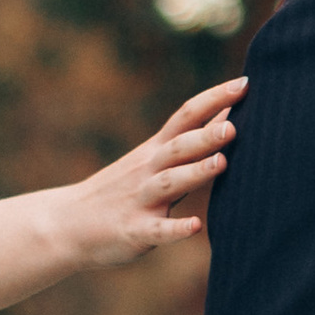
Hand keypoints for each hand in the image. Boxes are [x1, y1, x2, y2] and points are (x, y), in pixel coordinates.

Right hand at [57, 78, 244, 266]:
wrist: (68, 224)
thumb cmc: (123, 189)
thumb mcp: (153, 158)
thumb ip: (190, 139)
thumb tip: (230, 116)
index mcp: (156, 150)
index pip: (186, 116)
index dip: (214, 99)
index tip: (246, 83)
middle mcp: (149, 170)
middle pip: (179, 147)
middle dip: (207, 135)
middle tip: (235, 126)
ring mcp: (140, 200)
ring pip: (170, 183)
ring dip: (195, 172)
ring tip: (222, 163)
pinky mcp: (134, 231)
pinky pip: (156, 231)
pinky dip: (175, 229)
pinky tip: (195, 226)